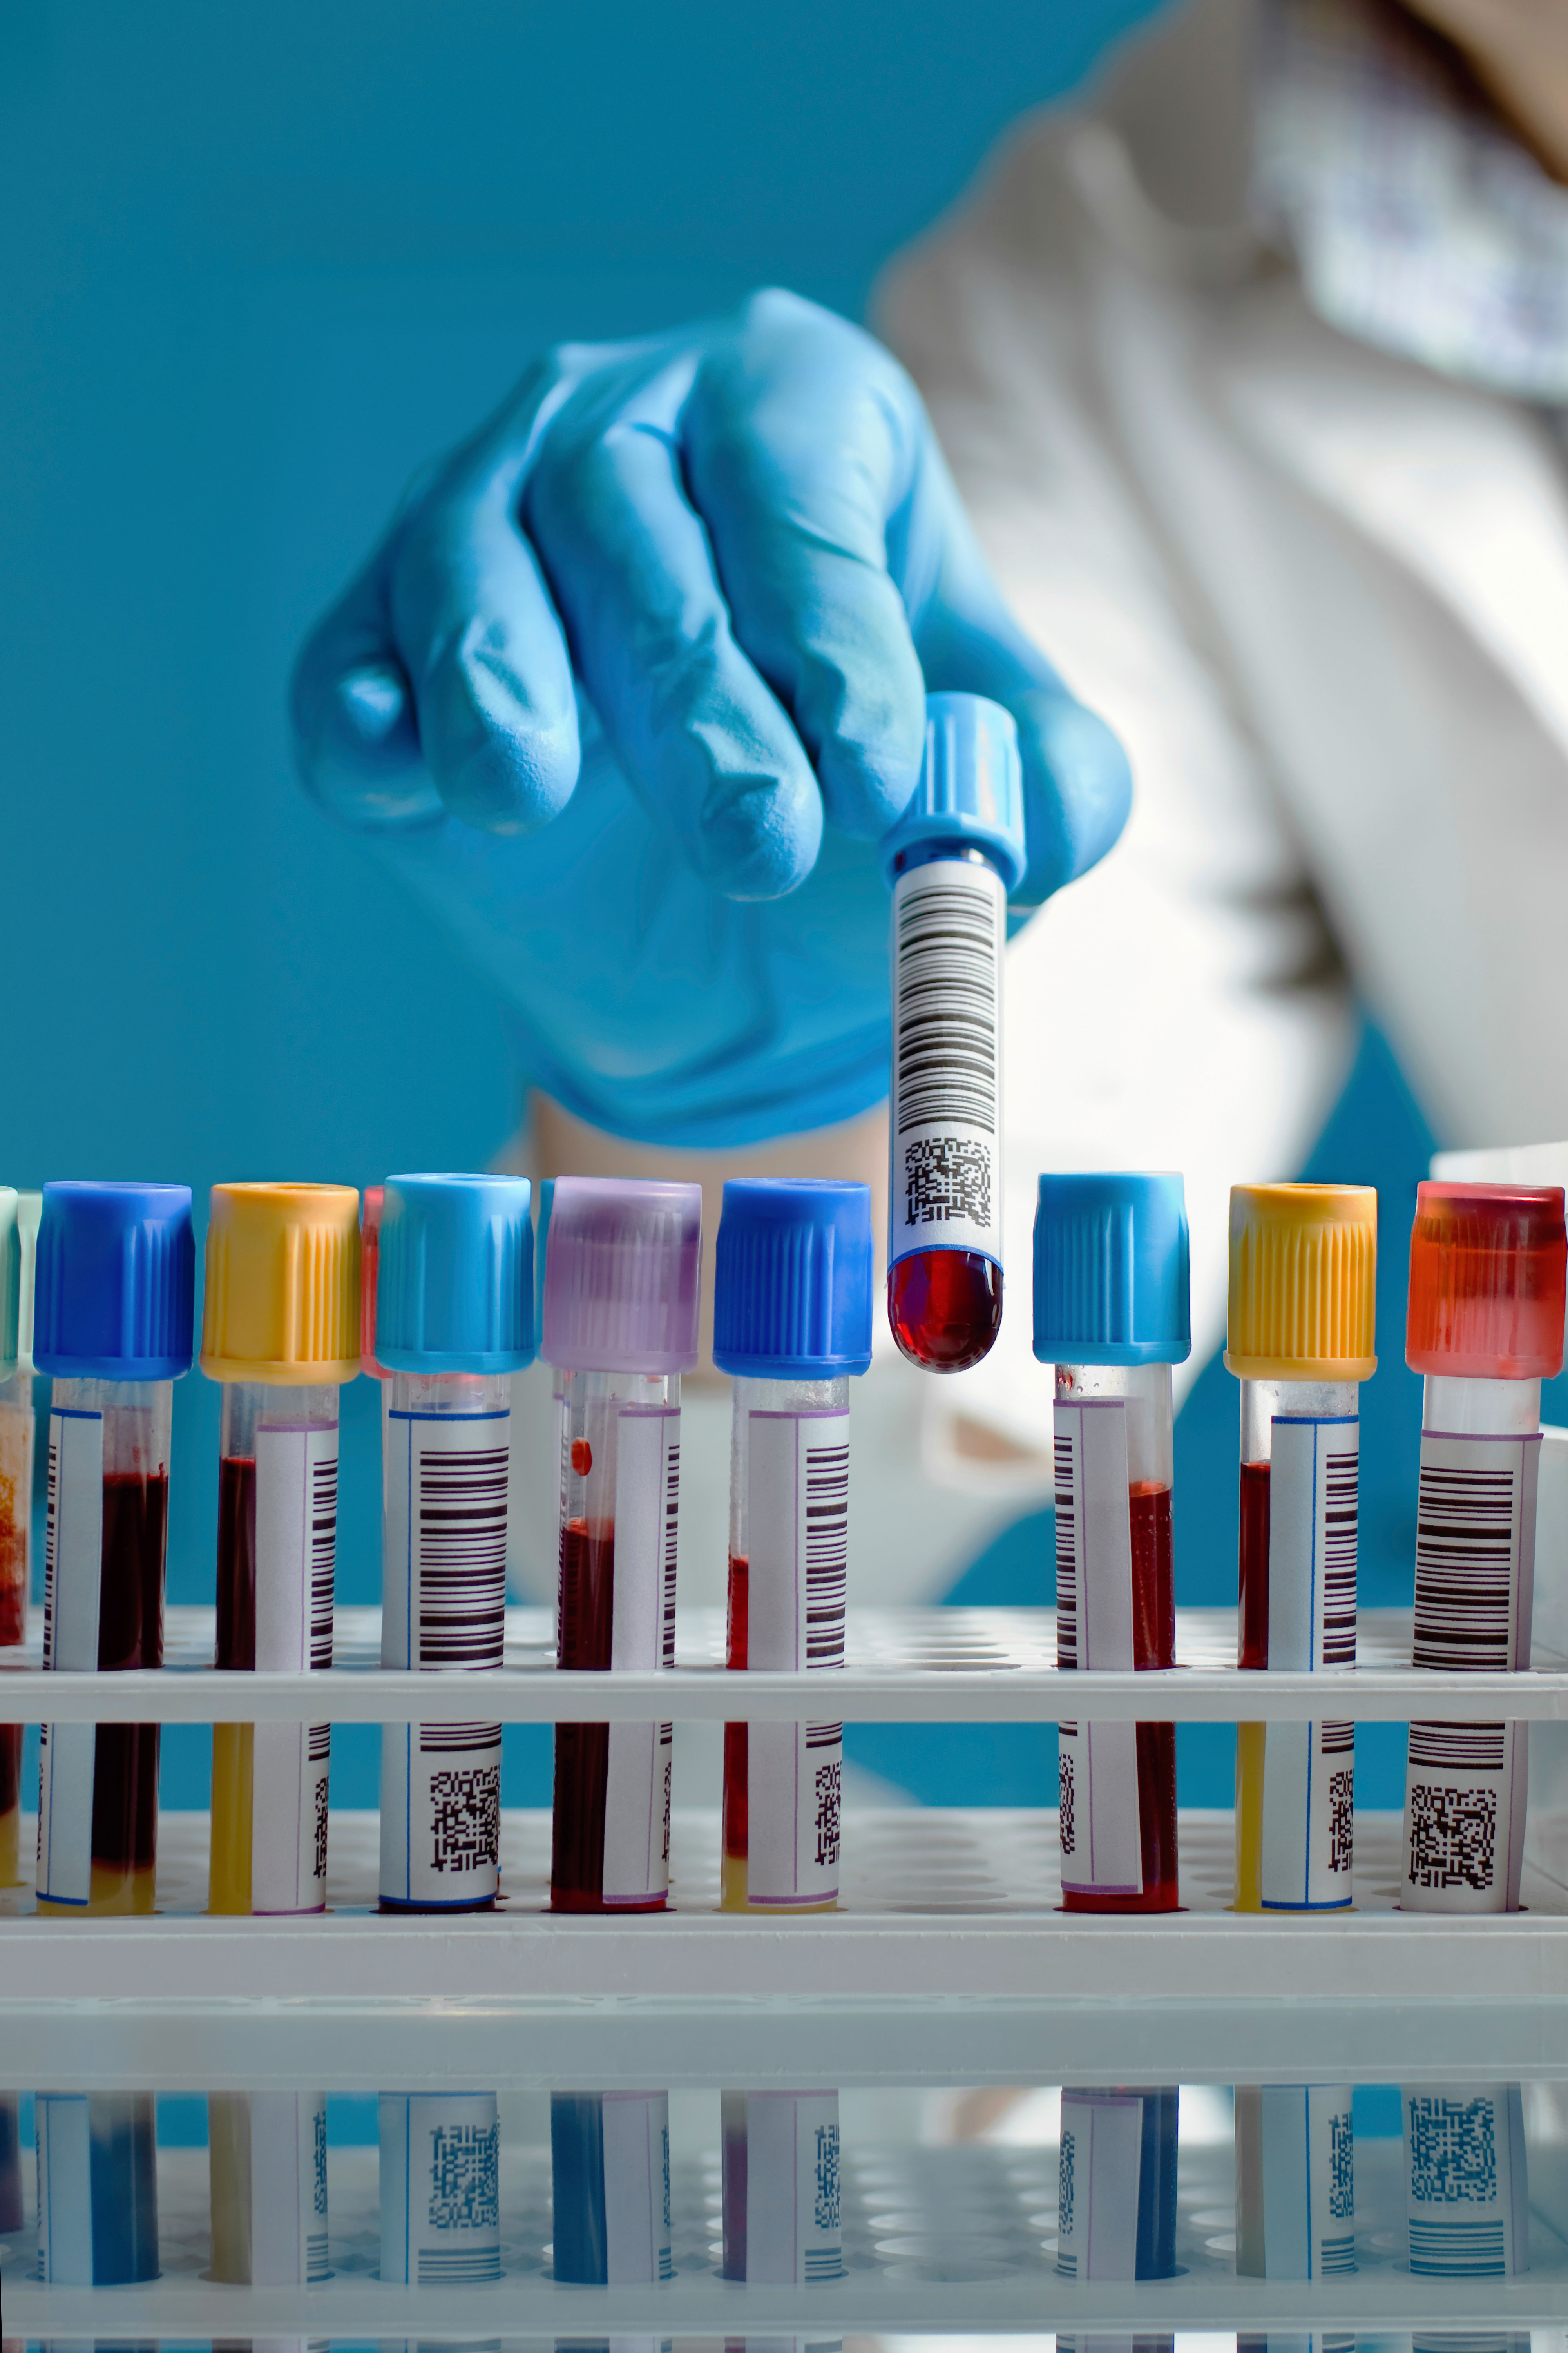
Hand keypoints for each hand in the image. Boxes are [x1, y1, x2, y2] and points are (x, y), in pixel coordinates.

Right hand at [291, 289, 1130, 1143]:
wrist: (734, 944)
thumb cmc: (865, 813)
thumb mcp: (988, 795)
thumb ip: (1051, 793)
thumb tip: (1026, 820)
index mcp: (789, 412)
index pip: (796, 483)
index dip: (835, 625)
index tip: (880, 773)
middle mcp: (618, 428)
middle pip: (633, 523)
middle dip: (697, 692)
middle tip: (762, 840)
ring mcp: (474, 526)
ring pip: (470, 567)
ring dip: (507, 684)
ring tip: (532, 794)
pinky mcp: (372, 652)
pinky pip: (351, 673)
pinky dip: (370, 722)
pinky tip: (402, 773)